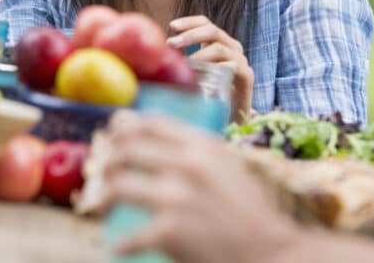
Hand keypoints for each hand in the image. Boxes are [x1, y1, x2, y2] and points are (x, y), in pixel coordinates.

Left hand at [101, 112, 298, 262]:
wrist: (271, 250)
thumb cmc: (249, 210)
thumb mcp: (227, 166)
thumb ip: (198, 152)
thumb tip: (159, 142)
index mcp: (201, 145)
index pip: (150, 123)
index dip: (125, 125)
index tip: (114, 132)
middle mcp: (186, 165)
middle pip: (127, 150)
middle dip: (108, 159)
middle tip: (104, 170)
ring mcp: (175, 197)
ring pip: (117, 186)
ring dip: (103, 195)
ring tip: (103, 203)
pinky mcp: (169, 231)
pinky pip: (128, 235)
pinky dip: (120, 243)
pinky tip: (118, 246)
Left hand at [168, 15, 253, 119]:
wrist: (230, 118)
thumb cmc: (207, 96)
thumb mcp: (192, 73)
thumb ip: (181, 60)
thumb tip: (160, 52)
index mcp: (218, 42)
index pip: (205, 23)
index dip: (189, 22)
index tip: (171, 26)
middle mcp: (231, 47)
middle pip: (212, 31)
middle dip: (190, 35)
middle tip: (172, 44)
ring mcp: (241, 60)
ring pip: (220, 48)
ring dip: (199, 54)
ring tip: (186, 65)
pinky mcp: (246, 76)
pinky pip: (234, 67)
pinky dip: (218, 68)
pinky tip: (205, 74)